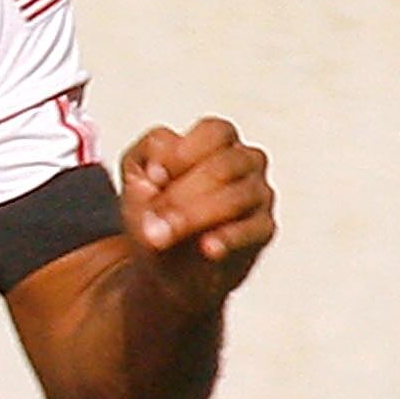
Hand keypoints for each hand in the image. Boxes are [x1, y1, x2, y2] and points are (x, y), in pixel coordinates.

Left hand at [121, 117, 274, 297]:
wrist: (163, 266)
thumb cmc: (156, 210)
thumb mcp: (136, 175)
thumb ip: (147, 155)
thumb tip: (160, 166)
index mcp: (219, 141)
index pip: (215, 132)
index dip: (183, 154)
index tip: (152, 179)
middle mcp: (246, 162)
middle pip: (224, 166)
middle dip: (182, 194)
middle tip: (152, 218)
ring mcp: (258, 194)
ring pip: (236, 197)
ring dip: (195, 216)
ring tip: (161, 236)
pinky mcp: (263, 229)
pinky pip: (254, 229)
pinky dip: (229, 238)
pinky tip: (208, 247)